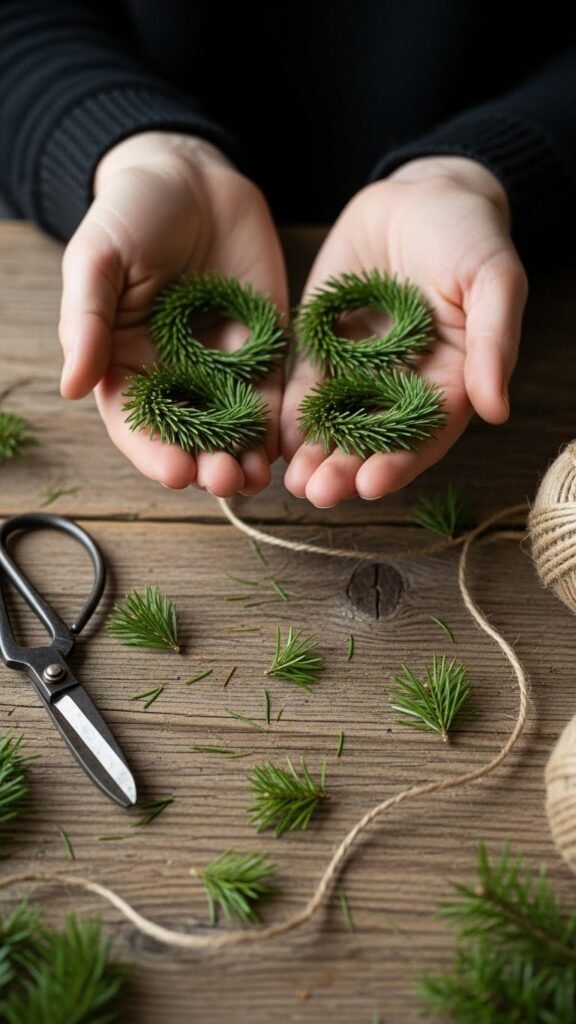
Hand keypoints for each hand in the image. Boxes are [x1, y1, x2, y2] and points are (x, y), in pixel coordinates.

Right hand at [59, 132, 287, 495]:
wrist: (192, 177)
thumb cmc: (131, 214)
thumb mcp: (97, 260)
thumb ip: (86, 321)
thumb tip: (70, 387)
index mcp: (127, 365)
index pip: (137, 425)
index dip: (153, 452)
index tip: (174, 472)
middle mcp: (176, 378)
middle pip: (191, 437)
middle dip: (207, 464)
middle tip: (225, 480)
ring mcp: (224, 368)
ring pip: (236, 428)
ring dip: (246, 456)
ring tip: (258, 476)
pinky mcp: (267, 351)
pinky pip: (277, 396)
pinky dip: (282, 425)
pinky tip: (292, 445)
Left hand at [281, 157, 527, 506]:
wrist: (419, 194)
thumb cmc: (469, 235)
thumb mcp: (492, 279)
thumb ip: (492, 342)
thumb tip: (496, 409)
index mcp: (448, 381)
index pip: (423, 433)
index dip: (398, 461)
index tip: (371, 484)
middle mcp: (400, 387)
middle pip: (372, 438)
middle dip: (344, 468)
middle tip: (316, 493)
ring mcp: (357, 370)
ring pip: (333, 422)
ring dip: (312, 454)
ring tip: (290, 481)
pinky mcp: (321, 347)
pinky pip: (302, 386)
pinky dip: (288, 413)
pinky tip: (270, 438)